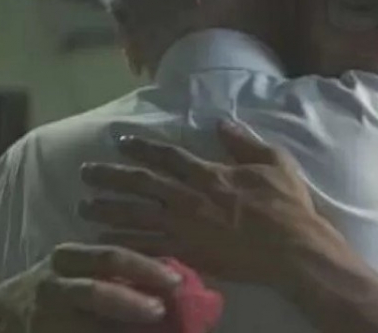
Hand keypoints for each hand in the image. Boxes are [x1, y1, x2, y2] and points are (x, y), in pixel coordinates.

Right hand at [28, 243, 179, 332]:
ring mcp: (43, 317)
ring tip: (153, 330)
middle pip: (95, 292)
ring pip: (85, 326)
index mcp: (69, 259)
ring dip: (121, 330)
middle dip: (132, 303)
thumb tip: (175, 281)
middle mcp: (53, 285)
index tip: (177, 281)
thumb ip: (120, 273)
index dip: (146, 269)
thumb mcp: (80, 270)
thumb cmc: (59, 287)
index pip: (110, 258)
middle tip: (161, 311)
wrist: (3, 316)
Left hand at [79, 119, 329, 287]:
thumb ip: (244, 143)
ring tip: (84, 206)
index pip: (168, 156)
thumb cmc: (286, 205)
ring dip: (108, 209)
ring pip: (137, 216)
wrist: (293, 249)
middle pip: (142, 184)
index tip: (121, 142)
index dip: (142, 147)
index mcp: (209, 174)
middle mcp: (189, 198)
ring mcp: (185, 228)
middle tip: (85, 172)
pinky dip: (124, 245)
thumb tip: (220, 123)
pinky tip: (105, 243)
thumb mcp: (274, 161)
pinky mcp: (187, 255)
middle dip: (112, 176)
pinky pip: (148, 248)